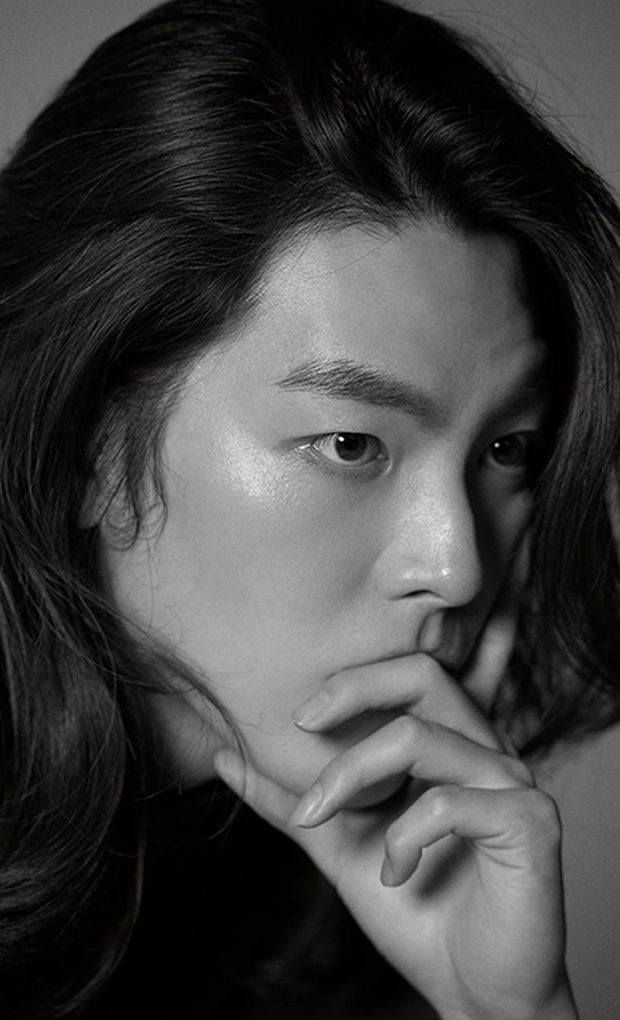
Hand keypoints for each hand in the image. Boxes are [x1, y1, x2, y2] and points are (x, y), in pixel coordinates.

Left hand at [214, 588, 577, 1019]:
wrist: (472, 991)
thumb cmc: (417, 912)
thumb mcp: (340, 845)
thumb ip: (291, 801)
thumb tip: (225, 756)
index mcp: (450, 743)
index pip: (407, 672)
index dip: (350, 681)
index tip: (295, 719)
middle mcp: (486, 748)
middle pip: (423, 675)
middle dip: (353, 691)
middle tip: (302, 725)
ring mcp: (513, 781)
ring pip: (420, 737)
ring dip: (354, 777)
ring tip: (326, 821)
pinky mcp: (531, 822)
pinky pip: (450, 804)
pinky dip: (403, 838)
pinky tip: (396, 875)